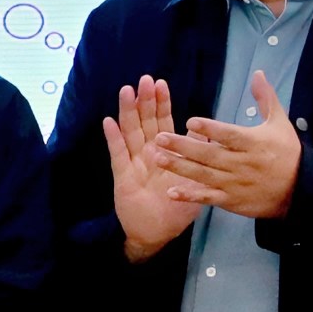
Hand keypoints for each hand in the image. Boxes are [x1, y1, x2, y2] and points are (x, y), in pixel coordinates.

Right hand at [103, 76, 204, 260]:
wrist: (158, 232)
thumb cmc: (176, 207)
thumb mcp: (193, 178)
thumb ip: (197, 153)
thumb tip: (204, 128)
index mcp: (165, 152)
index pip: (163, 121)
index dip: (162, 102)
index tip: (161, 83)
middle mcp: (148, 153)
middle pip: (145, 121)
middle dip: (145, 100)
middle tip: (144, 79)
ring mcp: (134, 163)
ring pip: (130, 132)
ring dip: (128, 112)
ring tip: (126, 91)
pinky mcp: (123, 176)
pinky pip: (118, 155)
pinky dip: (113, 139)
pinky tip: (108, 122)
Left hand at [150, 70, 305, 220]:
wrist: (300, 189)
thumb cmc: (287, 153)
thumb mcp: (280, 123)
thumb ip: (265, 98)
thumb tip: (257, 73)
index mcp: (253, 143)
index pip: (229, 135)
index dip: (210, 129)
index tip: (190, 121)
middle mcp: (242, 163)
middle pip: (209, 154)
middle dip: (183, 146)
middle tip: (160, 138)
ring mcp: (235, 183)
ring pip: (204, 175)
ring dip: (180, 168)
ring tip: (158, 158)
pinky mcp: (232, 200)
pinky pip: (208, 198)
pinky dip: (191, 196)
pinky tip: (172, 192)